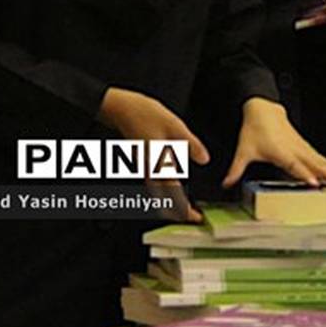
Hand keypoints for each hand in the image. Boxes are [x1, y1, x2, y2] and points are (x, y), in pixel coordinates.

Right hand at [97, 87, 208, 221]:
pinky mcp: (144, 162)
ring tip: (187, 206)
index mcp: (158, 164)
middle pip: (163, 201)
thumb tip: (204, 159)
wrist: (121, 108)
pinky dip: (166, 191)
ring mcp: (144, 168)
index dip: (184, 211)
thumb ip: (191, 144)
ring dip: (172, 202)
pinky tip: (174, 187)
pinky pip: (155, 184)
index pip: (173, 196)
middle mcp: (149, 170)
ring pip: (158, 194)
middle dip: (178, 212)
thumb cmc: (144, 114)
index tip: (196, 218)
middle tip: (193, 216)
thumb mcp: (175, 126)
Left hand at [222, 97, 325, 188]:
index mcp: (281, 151)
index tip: (314, 183)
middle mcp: (296, 150)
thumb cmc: (255, 129)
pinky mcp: (308, 149)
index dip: (303, 173)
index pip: (294, 164)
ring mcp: (304, 148)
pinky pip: (324, 160)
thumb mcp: (243, 150)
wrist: (264, 110)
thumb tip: (225, 183)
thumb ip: (236, 169)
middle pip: (316, 164)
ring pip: (324, 162)